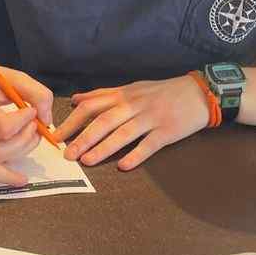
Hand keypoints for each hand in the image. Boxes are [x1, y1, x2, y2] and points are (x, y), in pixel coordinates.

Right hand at [0, 68, 53, 163]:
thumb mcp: (16, 78)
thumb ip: (37, 94)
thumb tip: (46, 120)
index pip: (3, 126)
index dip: (24, 122)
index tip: (32, 110)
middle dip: (25, 140)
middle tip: (35, 125)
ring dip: (23, 148)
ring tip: (31, 132)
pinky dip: (14, 153)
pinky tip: (20, 139)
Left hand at [53, 75, 208, 169]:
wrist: (198, 92)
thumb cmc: (161, 92)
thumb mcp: (131, 88)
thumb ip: (103, 95)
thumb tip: (76, 99)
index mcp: (122, 94)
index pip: (91, 106)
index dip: (72, 121)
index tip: (57, 135)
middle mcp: (133, 105)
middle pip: (103, 121)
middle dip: (82, 138)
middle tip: (67, 154)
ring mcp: (151, 118)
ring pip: (122, 133)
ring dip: (103, 148)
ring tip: (86, 161)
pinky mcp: (168, 131)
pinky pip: (149, 145)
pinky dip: (135, 156)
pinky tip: (123, 167)